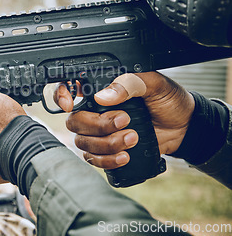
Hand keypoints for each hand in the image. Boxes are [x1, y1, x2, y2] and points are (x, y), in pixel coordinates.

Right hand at [54, 72, 194, 168]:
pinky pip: (94, 160)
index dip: (60, 95)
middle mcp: (95, 110)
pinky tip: (125, 156)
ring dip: (107, 144)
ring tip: (133, 138)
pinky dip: (107, 161)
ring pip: (83, 142)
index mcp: (101, 88)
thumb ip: (129, 84)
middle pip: (74, 120)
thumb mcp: (153, 84)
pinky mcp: (108, 151)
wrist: (185, 127)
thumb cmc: (168, 100)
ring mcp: (99, 132)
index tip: (69, 104)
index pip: (68, 88)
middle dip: (98, 125)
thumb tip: (104, 96)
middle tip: (125, 121)